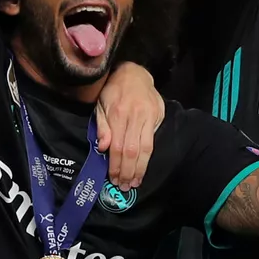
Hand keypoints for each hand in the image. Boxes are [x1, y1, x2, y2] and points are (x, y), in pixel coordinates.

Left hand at [95, 61, 164, 191]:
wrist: (133, 72)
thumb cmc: (112, 90)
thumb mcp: (100, 104)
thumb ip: (101, 126)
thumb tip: (103, 148)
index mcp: (118, 113)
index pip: (117, 146)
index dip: (116, 165)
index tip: (113, 179)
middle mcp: (135, 115)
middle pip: (133, 150)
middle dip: (128, 171)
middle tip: (124, 186)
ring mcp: (148, 115)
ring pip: (146, 148)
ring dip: (140, 168)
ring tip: (135, 182)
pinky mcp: (158, 114)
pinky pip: (153, 140)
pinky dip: (148, 157)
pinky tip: (143, 167)